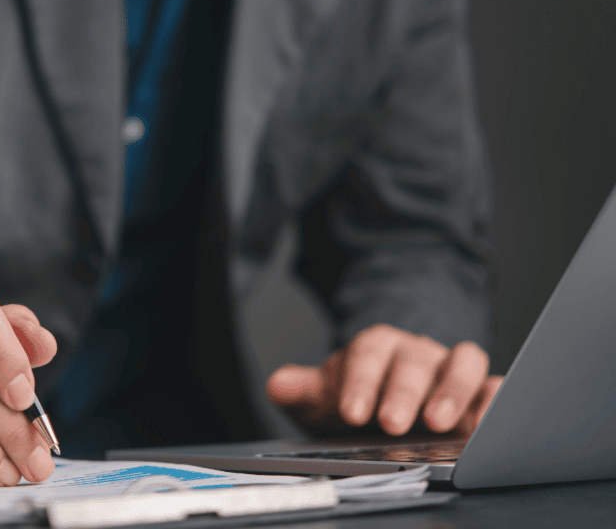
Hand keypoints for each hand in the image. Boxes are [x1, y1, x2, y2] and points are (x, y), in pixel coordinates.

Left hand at [267, 324, 502, 435]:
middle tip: (392, 423)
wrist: (384, 403)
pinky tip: (485, 425)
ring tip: (440, 423)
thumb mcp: (325, 398)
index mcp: (375, 346)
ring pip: (461, 362)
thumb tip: (277, 385)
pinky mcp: (481, 389)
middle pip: (412, 361)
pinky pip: (493, 385)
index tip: (352, 412)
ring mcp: (450, 368)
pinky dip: (494, 400)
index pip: (368, 354)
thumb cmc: (357, 399)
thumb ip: (304, 391)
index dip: (361, 381)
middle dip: (403, 392)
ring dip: (452, 391)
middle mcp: (415, 352)